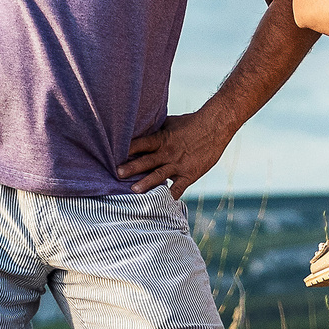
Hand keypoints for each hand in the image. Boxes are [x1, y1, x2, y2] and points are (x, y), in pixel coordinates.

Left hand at [117, 108, 234, 197]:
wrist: (215, 127)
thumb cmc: (191, 122)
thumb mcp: (169, 122)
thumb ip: (155, 130)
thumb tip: (137, 129)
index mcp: (161, 138)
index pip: (141, 143)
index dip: (127, 148)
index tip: (112, 153)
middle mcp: (167, 152)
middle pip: (146, 161)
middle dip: (131, 167)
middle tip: (117, 173)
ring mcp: (178, 165)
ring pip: (159, 175)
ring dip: (146, 183)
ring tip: (133, 191)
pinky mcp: (189, 174)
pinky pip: (178, 189)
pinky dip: (170, 197)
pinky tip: (162, 206)